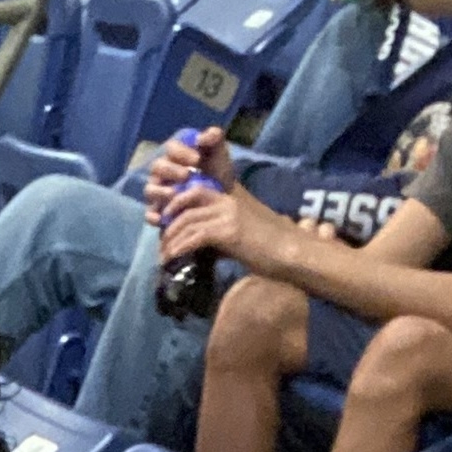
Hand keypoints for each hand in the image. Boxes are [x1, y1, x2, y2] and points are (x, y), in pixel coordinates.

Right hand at [143, 122, 232, 228]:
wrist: (222, 198)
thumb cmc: (217, 172)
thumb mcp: (219, 153)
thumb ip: (215, 139)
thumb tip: (204, 136)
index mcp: (175, 154)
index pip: (171, 148)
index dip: (181, 152)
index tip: (197, 159)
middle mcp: (162, 172)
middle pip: (157, 167)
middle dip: (171, 170)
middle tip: (186, 175)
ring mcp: (158, 191)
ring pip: (150, 189)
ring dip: (160, 191)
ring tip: (175, 194)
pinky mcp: (158, 210)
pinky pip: (149, 213)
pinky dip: (152, 215)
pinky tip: (162, 218)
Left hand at [162, 174, 281, 273]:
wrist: (289, 253)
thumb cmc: (268, 249)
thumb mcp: (239, 236)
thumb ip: (220, 234)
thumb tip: (199, 247)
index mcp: (229, 199)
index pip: (195, 192)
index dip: (176, 205)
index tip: (165, 223)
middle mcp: (226, 202)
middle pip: (186, 205)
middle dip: (169, 223)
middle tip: (161, 243)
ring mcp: (227, 215)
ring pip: (187, 221)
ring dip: (170, 240)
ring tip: (163, 256)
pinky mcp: (228, 231)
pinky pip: (195, 236)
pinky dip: (179, 248)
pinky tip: (172, 259)